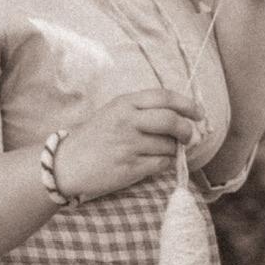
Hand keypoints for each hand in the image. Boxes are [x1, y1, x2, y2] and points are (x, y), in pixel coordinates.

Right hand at [52, 88, 203, 200]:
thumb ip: (142, 111)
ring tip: (163, 152)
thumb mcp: (114, 113)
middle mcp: (127, 121)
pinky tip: (155, 163)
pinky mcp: (130, 167)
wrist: (66, 164)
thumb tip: (179, 117)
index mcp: (124, 103)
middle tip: (189, 137)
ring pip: (169, 145)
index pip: (164, 97)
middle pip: (171, 120)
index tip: (198, 113)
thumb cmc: (92, 138)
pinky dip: (166, 164)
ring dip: (174, 150)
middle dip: (186, 130)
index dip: (187, 104)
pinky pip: (161, 164)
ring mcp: (128, 144)